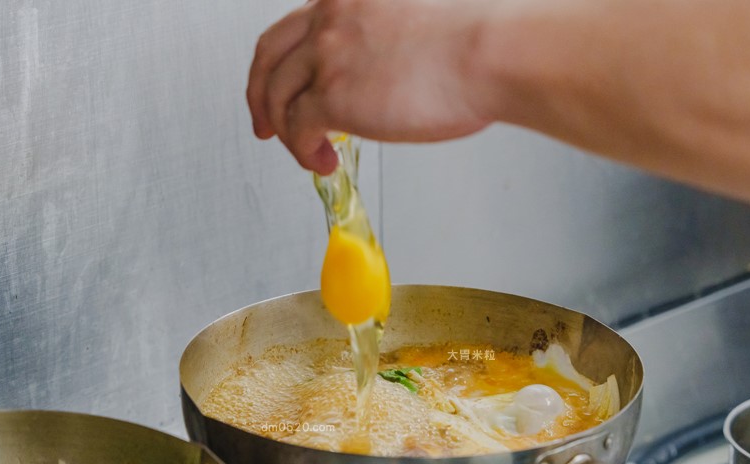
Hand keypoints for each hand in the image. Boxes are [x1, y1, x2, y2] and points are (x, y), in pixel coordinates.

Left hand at [247, 0, 492, 173]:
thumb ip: (383, 36)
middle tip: (265, 123)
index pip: (297, 24)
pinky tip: (321, 161)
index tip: (284, 81)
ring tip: (306, 153)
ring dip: (285, 130)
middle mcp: (329, 15)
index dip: (283, 58)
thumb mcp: (416, 15)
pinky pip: (297, 129)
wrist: (489, 53)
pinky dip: (302, 150)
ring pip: (277, 95)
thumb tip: (378, 72)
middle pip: (269, 55)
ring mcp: (327, 54)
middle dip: (260, 94)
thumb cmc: (475, 40)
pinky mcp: (332, 95)